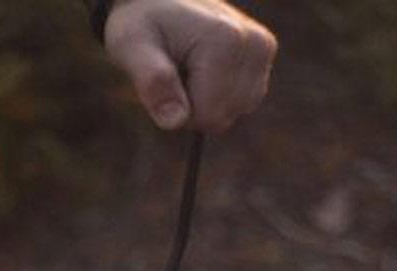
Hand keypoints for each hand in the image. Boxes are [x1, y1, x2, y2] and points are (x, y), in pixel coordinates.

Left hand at [104, 0, 276, 132]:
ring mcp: (263, 48)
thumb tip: (175, 120)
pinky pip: (245, 101)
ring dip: (209, 102)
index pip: (208, 116)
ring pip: (236, 112)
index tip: (167, 78)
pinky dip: (223, 94)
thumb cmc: (143, 24)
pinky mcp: (264, 52)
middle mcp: (253, 43)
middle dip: (195, 107)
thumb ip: (152, 82)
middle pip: (223, 118)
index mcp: (225, 40)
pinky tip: (208, 68)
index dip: (180, 110)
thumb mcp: (132, 46)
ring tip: (191, 67)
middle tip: (178, 71)